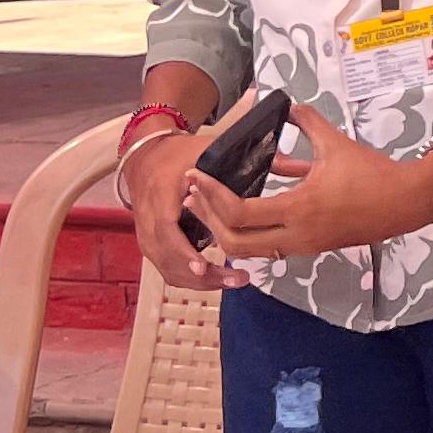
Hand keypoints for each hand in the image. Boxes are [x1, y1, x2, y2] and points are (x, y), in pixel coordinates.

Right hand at [123, 128, 236, 295]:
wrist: (147, 155)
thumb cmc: (181, 153)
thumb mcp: (208, 150)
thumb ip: (244, 159)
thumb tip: (286, 163)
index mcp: (162, 191)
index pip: (165, 227)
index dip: (183, 251)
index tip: (204, 266)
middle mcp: (148, 215)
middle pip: (166, 256)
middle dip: (200, 276)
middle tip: (236, 280)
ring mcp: (145, 232)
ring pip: (165, 267)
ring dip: (197, 281)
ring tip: (232, 281)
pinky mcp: (150, 242)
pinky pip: (165, 266)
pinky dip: (188, 276)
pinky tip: (214, 278)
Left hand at [187, 105, 432, 265]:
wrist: (407, 201)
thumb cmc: (373, 172)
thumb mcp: (336, 143)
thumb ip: (307, 122)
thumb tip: (286, 104)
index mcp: (300, 207)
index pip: (240, 213)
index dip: (212, 196)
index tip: (196, 176)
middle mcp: (297, 234)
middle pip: (234, 243)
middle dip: (208, 220)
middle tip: (193, 195)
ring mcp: (303, 246)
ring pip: (248, 251)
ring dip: (224, 231)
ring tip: (209, 206)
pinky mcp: (310, 248)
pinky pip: (267, 248)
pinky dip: (247, 235)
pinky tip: (241, 213)